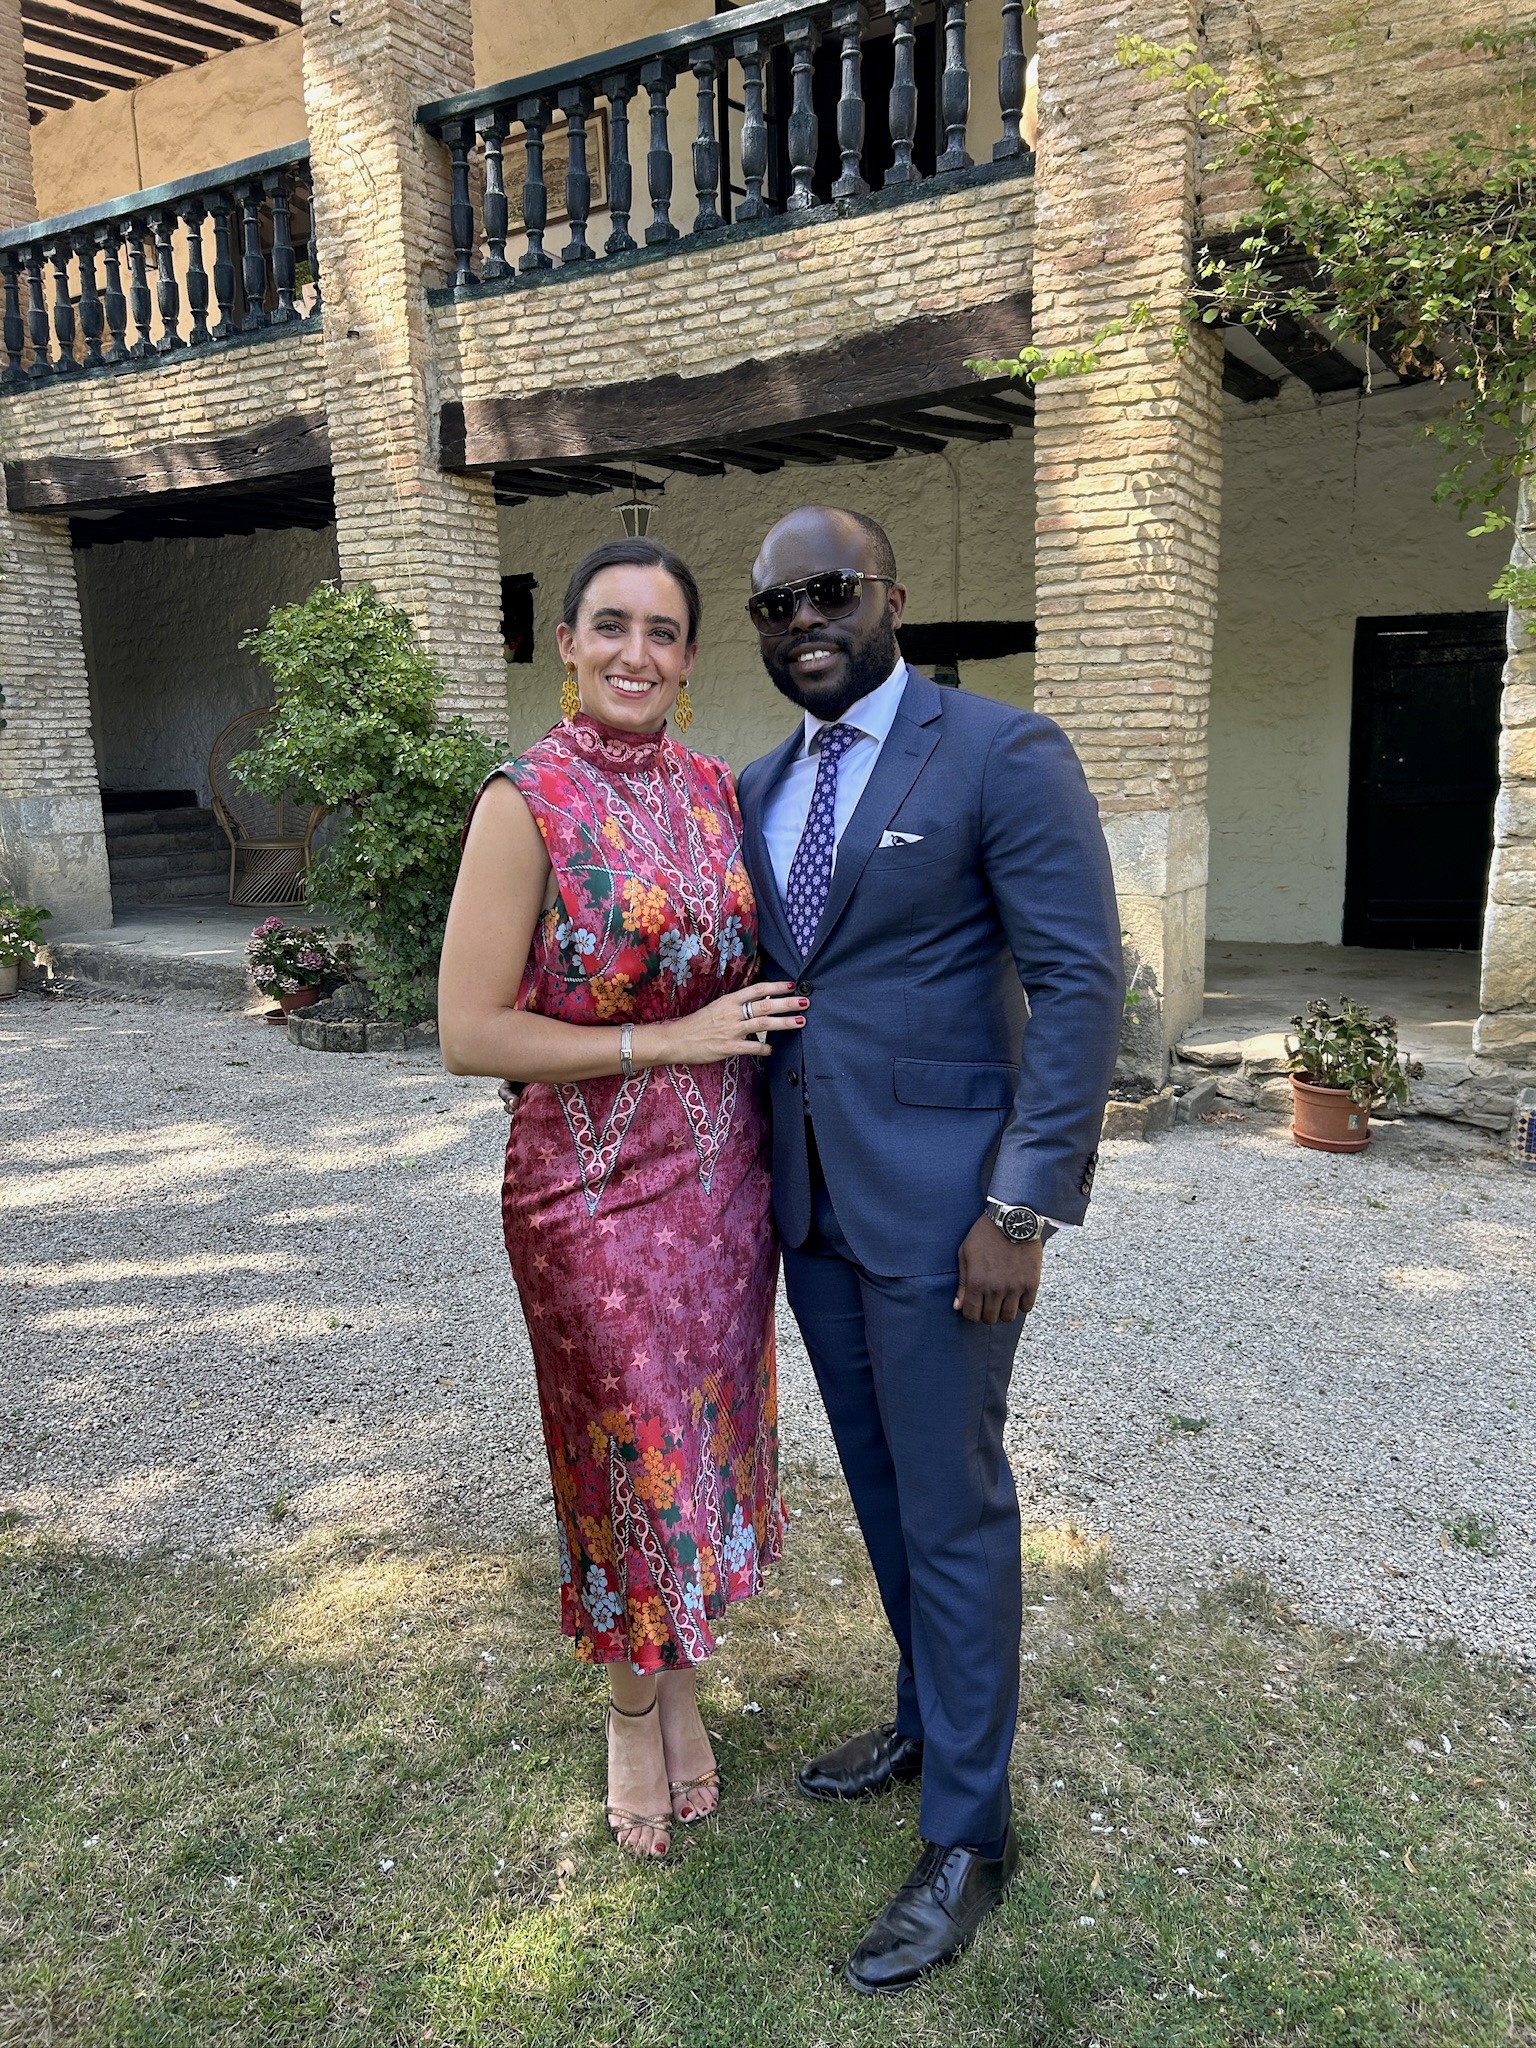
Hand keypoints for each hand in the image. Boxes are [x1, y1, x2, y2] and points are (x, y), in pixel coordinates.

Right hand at [646, 980, 805, 1064]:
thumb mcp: (717, 1008)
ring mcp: (731, 1030)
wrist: (676, 1039)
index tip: (792, 985)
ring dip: (784, 1023)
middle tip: (805, 1001)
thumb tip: (760, 1003)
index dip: (776, 986)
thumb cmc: (697, 1024)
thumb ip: (737, 1006)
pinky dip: (764, 1048)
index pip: (757, 989)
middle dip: (787, 1003)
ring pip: (763, 1024)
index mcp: (728, 1001)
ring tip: (800, 1021)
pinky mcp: (728, 1048)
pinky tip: (772, 1049)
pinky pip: (751, 1047)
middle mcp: (732, 1013)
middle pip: (765, 1005)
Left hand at [954, 1215, 1042, 1323]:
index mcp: (977, 1282)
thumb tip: (958, 1307)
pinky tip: (1016, 1295)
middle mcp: (996, 1289)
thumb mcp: (965, 1254)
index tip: (974, 1307)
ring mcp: (1015, 1287)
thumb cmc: (985, 1234)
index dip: (971, 1314)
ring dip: (1003, 1312)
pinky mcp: (1031, 1283)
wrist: (1013, 1219)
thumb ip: (962, 1283)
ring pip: (1008, 1316)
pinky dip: (1021, 1304)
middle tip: (988, 1303)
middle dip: (986, 1314)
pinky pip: (1026, 1307)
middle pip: (990, 1318)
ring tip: (1002, 1300)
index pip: (972, 1315)